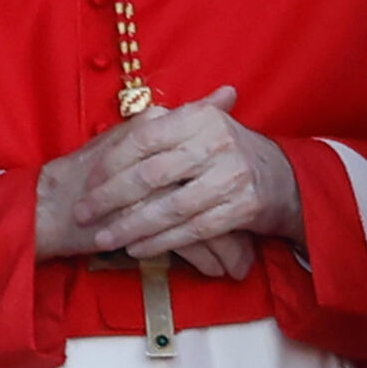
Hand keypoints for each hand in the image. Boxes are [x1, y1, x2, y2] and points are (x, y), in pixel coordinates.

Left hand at [33, 86, 299, 265]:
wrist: (283, 178)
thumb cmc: (228, 150)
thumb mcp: (203, 126)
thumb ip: (164, 124)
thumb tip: (118, 123)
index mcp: (199, 118)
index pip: (145, 137)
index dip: (113, 160)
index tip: (90, 178)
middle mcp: (215, 144)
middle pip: (152, 175)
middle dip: (111, 197)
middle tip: (83, 212)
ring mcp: (230, 177)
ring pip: (169, 208)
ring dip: (131, 226)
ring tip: (103, 237)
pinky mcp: (241, 208)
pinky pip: (191, 230)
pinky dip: (160, 241)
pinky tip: (136, 248)